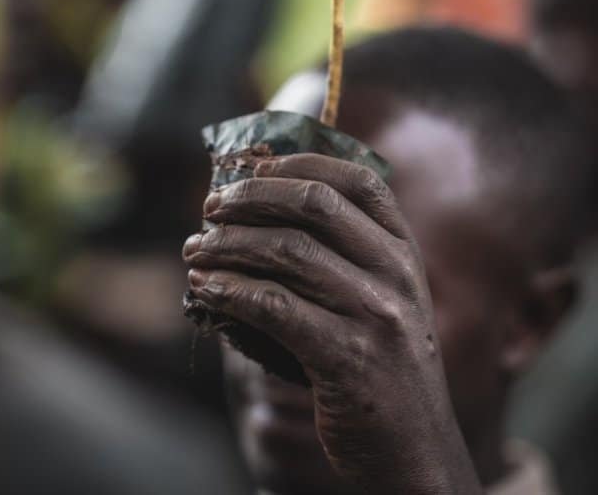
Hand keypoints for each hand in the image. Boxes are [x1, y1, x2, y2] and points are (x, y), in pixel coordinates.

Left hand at [183, 154, 482, 494]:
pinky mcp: (350, 358)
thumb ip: (345, 253)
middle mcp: (395, 271)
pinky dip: (231, 291)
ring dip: (228, 245)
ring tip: (194, 250)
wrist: (415, 447)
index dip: (299, 163)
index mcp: (403, 248)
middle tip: (211, 207)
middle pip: (314, 204)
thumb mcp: (384, 296)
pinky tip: (205, 288)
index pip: (356, 179)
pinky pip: (276, 307)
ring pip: (287, 251)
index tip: (252, 168)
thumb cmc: (383, 362)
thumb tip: (258, 210)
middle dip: (252, 197)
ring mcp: (377, 313)